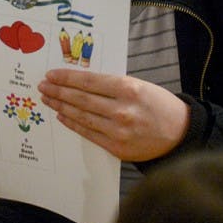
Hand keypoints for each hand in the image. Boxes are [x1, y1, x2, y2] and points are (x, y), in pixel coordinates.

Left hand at [38, 68, 189, 161]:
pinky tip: (62, 115)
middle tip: (43, 86)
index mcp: (128, 89)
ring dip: (61, 106)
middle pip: (81, 98)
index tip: (51, 74)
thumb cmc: (159, 105)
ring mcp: (118, 130)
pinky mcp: (116, 147)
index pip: (88, 81)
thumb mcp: (139, 85)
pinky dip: (73, 123)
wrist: (179, 133)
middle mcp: (121, 109)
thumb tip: (80, 81)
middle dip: (58, 91)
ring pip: (81, 116)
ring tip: (48, 99)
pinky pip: (88, 133)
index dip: (67, 77)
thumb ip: (112, 85)